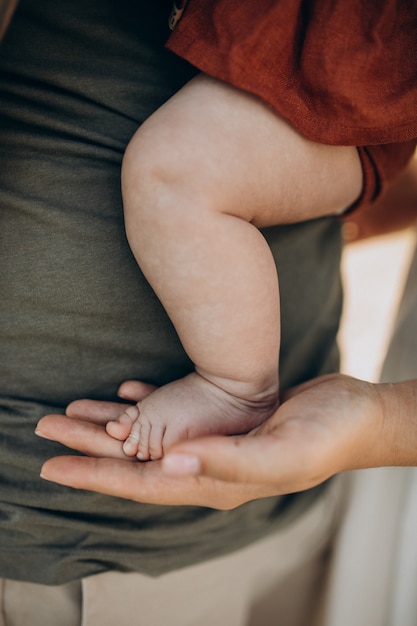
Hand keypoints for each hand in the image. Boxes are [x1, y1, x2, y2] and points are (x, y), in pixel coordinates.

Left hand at [37, 374, 386, 508]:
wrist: (355, 415)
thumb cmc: (325, 436)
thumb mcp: (281, 451)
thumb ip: (226, 461)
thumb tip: (168, 464)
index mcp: (216, 482)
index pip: (141, 485)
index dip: (95, 477)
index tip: (50, 469)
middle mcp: (206, 467)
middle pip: (134, 463)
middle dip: (87, 450)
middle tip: (44, 431)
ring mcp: (212, 445)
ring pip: (147, 439)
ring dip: (108, 427)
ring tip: (71, 412)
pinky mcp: (219, 422)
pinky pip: (169, 417)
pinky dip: (143, 407)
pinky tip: (123, 396)